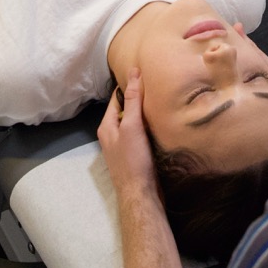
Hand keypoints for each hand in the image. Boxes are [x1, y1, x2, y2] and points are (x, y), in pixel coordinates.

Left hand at [98, 70, 159, 204]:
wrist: (140, 195)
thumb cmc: (133, 160)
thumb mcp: (132, 126)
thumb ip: (133, 100)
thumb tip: (133, 72)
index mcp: (106, 126)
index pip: (116, 98)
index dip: (128, 86)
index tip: (143, 74)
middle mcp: (112, 136)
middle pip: (125, 111)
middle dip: (137, 100)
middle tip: (155, 87)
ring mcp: (123, 148)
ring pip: (133, 124)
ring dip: (144, 115)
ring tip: (160, 103)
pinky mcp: (134, 157)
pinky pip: (141, 136)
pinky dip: (149, 129)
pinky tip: (160, 126)